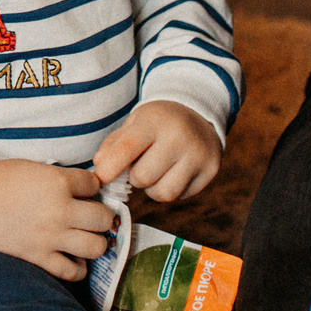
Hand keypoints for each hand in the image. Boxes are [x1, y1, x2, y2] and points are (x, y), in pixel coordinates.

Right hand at [0, 159, 117, 278]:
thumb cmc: (1, 178)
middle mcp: (61, 211)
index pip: (95, 186)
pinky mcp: (38, 256)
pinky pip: (71, 272)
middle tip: (92, 217)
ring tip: (87, 238)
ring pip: (96, 247)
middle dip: (102, 216)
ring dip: (95, 242)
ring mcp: (51, 236)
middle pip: (103, 218)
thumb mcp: (36, 168)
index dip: (92, 187)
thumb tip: (86, 189)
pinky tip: (75, 260)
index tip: (85, 191)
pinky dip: (78, 269)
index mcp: (59, 182)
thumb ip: (62, 178)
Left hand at [93, 101, 224, 202]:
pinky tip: (173, 173)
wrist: (199, 114)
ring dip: (152, 188)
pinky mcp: (211, 170)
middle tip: (140, 165)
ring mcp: (198, 154)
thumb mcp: (135, 123)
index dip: (109, 169)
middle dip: (135, 177)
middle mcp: (179, 136)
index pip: (126, 149)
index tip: (101, 178)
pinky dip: (171, 190)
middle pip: (143, 177)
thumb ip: (114, 144)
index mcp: (155, 121)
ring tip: (156, 172)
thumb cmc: (159, 122)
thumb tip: (99, 165)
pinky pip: (180, 196)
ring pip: (163, 193)